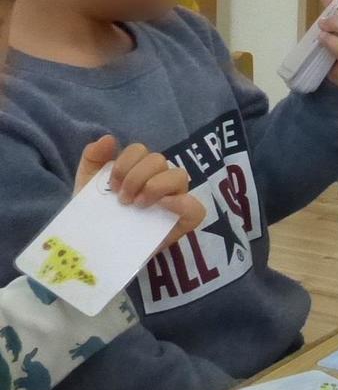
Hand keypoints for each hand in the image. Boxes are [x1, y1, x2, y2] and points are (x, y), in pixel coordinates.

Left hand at [75, 136, 205, 251]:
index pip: (141, 151)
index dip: (125, 163)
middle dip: (136, 177)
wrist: (96, 250)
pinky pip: (197, 209)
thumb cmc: (97, 216)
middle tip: (122, 199)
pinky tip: (163, 207)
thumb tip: (107, 139)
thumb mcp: (88, 187)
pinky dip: (183, 204)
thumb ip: (93, 160)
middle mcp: (160, 181)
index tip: (111, 185)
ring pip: (179, 176)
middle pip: (159, 160)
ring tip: (138, 205)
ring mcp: (175, 201)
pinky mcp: (183, 223)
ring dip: (156, 186)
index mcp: (139, 171)